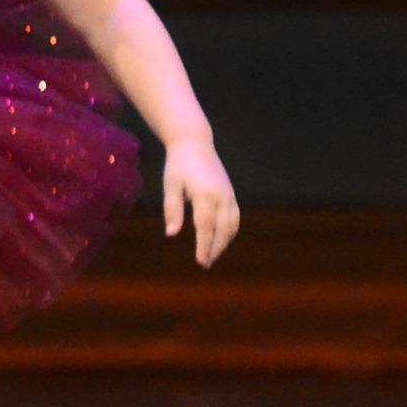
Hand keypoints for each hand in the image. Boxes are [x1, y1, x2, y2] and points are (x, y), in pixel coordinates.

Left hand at [163, 134, 238, 268]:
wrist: (195, 143)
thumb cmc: (178, 164)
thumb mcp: (170, 186)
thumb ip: (172, 209)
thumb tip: (172, 234)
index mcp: (206, 194)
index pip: (206, 226)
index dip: (204, 246)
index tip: (200, 261)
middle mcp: (222, 196)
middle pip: (223, 229)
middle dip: (215, 248)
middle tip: (205, 263)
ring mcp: (230, 194)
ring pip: (233, 225)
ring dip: (225, 242)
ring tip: (213, 255)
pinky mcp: (231, 193)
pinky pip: (235, 217)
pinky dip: (230, 231)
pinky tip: (221, 239)